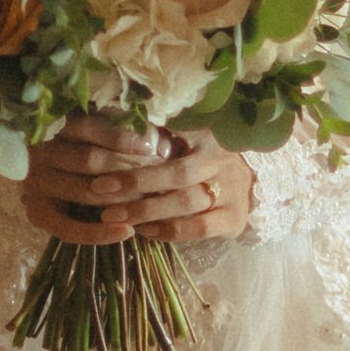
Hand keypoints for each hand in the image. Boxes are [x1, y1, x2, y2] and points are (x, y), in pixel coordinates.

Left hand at [25, 115, 253, 248]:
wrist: (251, 186)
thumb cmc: (207, 160)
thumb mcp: (191, 138)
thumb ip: (163, 132)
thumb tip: (124, 120)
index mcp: (207, 138)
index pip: (171, 138)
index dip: (138, 145)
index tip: (105, 151)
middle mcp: (221, 163)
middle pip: (176, 173)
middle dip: (135, 182)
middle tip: (99, 189)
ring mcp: (231, 192)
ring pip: (186, 203)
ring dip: (147, 210)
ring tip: (113, 215)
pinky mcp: (233, 220)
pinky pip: (199, 228)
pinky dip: (170, 230)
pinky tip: (145, 231)